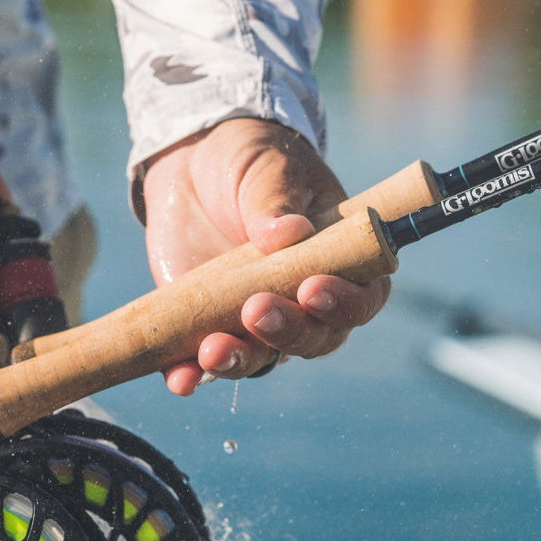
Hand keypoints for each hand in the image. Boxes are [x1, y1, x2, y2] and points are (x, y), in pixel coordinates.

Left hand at [142, 118, 390, 395]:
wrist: (192, 161)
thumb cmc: (248, 160)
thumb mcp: (267, 168)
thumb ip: (276, 201)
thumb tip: (287, 234)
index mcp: (340, 261)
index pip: (362, 298)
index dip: (345, 304)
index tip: (313, 289)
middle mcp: (304, 301)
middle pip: (313, 339)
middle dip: (287, 333)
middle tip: (256, 310)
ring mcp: (257, 318)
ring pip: (260, 358)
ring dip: (238, 361)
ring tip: (212, 351)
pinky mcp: (209, 324)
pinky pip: (203, 362)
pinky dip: (191, 376)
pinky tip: (178, 380)